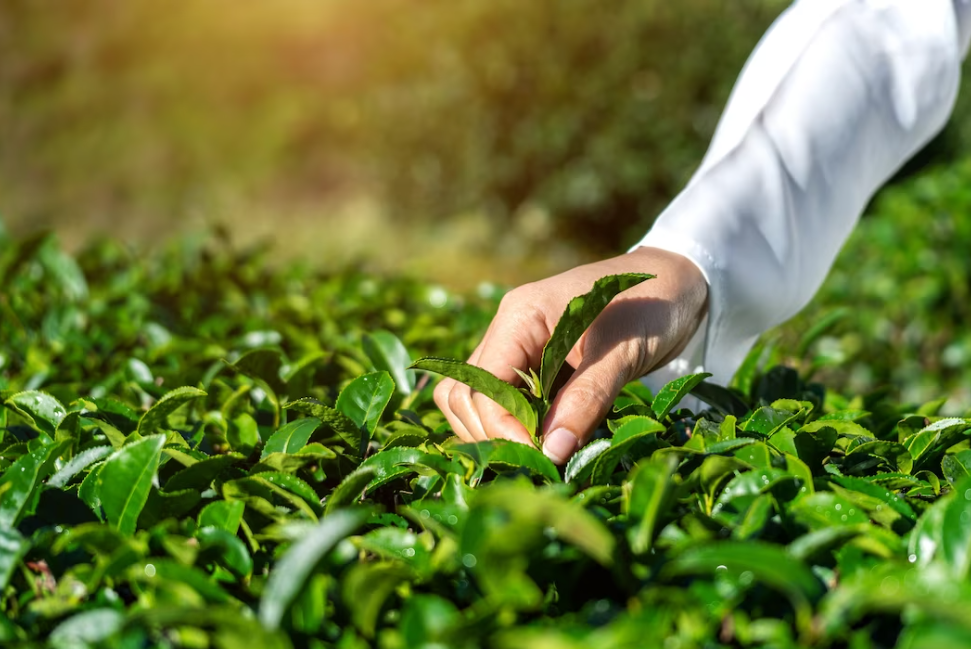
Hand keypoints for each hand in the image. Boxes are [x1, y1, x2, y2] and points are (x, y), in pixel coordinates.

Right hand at [434, 246, 707, 463]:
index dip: (501, 426)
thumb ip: (586, 400)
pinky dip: (516, 426)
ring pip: (474, 400)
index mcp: (520, 316)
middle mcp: (507, 330)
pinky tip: (546, 441)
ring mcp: (516, 347)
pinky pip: (504, 401)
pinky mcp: (532, 364)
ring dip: (496, 433)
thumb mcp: (622, 354)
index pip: (481, 384)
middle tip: (537, 461)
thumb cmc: (651, 307)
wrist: (678, 284)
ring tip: (539, 454)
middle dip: (491, 434)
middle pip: (464, 395)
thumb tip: (551, 451)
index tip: (539, 456)